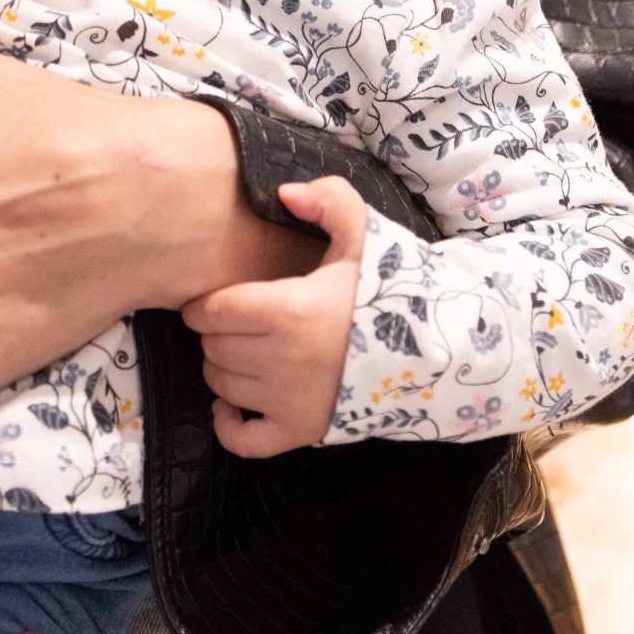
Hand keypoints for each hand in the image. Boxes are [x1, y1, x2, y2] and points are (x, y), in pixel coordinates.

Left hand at [182, 176, 365, 455]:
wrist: (430, 352)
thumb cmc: (386, 293)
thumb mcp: (364, 237)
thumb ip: (328, 201)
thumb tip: (282, 193)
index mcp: (288, 310)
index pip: (210, 310)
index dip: (203, 304)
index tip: (214, 300)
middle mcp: (282, 360)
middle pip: (212, 348)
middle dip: (217, 334)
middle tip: (239, 325)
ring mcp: (290, 402)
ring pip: (221, 385)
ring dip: (224, 370)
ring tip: (247, 353)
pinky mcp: (300, 432)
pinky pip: (242, 440)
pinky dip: (228, 424)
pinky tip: (232, 405)